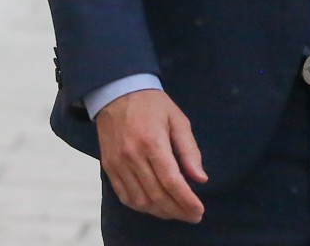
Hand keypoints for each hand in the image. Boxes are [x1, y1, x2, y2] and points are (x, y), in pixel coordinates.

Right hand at [96, 89, 207, 222]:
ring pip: (139, 200)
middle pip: (156, 195)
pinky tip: (154, 207)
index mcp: (153, 143)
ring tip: (177, 213)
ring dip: (159, 211)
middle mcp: (133, 157)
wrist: (118, 93)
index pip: (172, 181)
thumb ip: (189, 151)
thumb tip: (200, 179)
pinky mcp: (108, 167)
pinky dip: (140, 206)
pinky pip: (124, 196)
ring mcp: (118, 164)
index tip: (199, 211)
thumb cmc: (153, 105)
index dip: (186, 201)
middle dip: (177, 210)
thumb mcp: (179, 120)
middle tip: (193, 216)